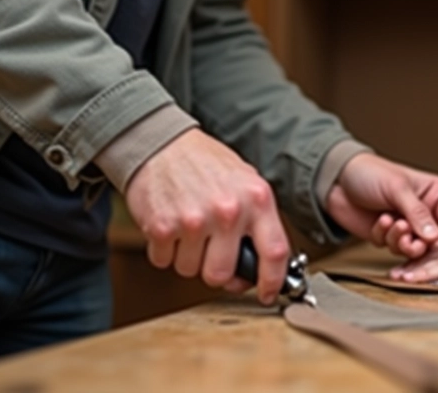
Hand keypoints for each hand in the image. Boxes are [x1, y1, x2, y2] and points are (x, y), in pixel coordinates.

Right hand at [124, 128, 288, 305]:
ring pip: (190, 271)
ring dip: (188, 258)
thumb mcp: (246, 182)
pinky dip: (164, 251)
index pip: (275, 252)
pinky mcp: (162, 226)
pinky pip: (163, 262)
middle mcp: (229, 211)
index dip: (273, 281)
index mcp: (257, 199)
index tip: (268, 294)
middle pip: (222, 274)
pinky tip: (171, 226)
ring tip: (190, 230)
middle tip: (211, 254)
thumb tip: (259, 267)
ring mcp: (194, 220)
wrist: (162, 143)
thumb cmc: (206, 164)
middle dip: (215, 271)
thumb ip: (257, 221)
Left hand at [325, 154, 437, 258]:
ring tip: (390, 225)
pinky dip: (385, 238)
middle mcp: (428, 212)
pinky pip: (395, 249)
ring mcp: (410, 226)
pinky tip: (379, 222)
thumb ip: (417, 213)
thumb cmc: (370, 173)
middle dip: (421, 245)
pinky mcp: (392, 236)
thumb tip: (435, 238)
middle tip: (407, 242)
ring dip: (401, 242)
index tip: (432, 244)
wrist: (337, 180)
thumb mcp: (397, 189)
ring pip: (417, 250)